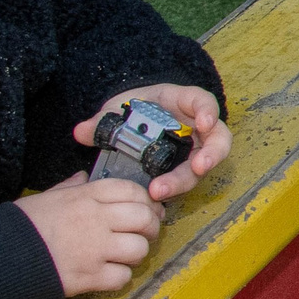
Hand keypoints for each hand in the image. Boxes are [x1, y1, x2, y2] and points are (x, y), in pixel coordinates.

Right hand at [16, 172, 164, 295]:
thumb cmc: (21, 226)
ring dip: (136, 253)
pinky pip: (122, 277)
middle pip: (143, 218)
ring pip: (139, 249)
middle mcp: (95, 220)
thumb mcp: (45, 197)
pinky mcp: (89, 277)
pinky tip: (108, 273)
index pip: (132, 191)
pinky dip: (119, 277)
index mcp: (85, 197)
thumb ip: (69, 187)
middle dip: (150, 226)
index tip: (149, 208)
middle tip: (144, 233)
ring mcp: (95, 250)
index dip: (146, 200)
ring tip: (124, 255)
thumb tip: (82, 177)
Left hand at [75, 84, 230, 202]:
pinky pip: (184, 179)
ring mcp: (194, 149)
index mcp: (183, 103)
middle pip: (217, 140)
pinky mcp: (184, 168)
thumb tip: (81, 131)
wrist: (133, 122)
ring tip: (161, 192)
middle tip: (198, 168)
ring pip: (202, 165)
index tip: (203, 123)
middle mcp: (196, 127)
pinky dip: (172, 189)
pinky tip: (154, 197)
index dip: (207, 111)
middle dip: (210, 155)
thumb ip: (101, 120)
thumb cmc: (133, 110)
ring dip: (184, 180)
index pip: (203, 101)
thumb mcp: (117, 108)